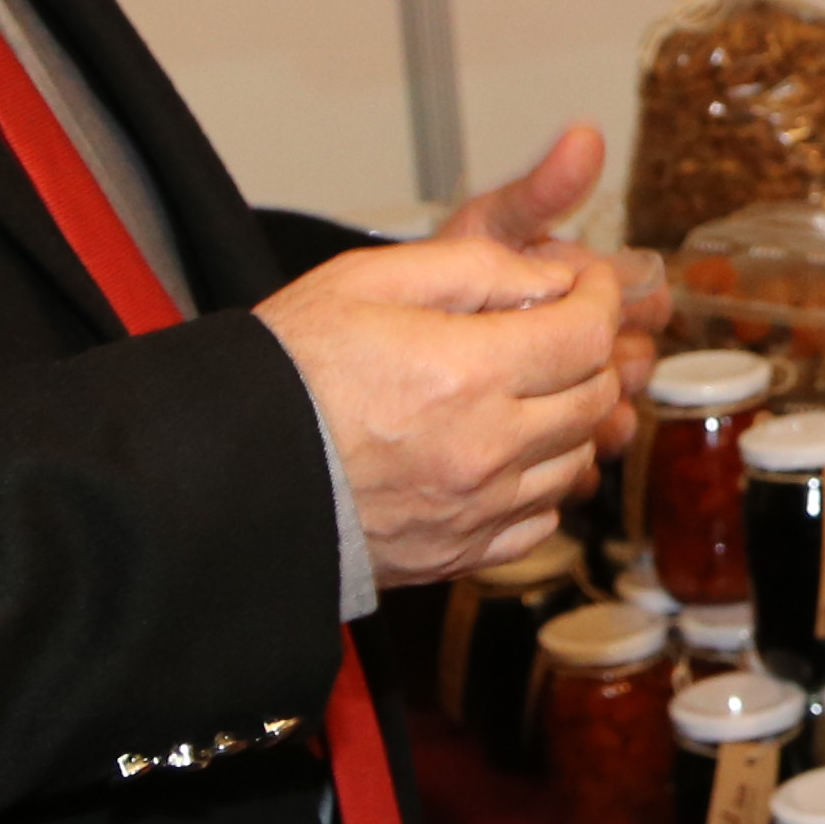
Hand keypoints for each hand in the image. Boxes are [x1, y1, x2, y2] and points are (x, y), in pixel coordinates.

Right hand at [260, 230, 630, 585]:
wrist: (223, 471)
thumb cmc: (286, 369)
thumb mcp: (370, 281)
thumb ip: (475, 269)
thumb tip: (552, 280)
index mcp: (467, 374)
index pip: (586, 334)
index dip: (600, 296)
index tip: (590, 281)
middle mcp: (486, 450)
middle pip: (593, 398)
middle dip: (591, 352)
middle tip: (562, 327)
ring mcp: (476, 510)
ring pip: (575, 461)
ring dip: (568, 417)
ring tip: (527, 386)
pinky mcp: (458, 554)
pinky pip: (539, 520)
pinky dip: (539, 482)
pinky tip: (503, 452)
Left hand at [434, 120, 672, 438]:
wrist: (383, 340)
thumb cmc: (441, 271)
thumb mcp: (490, 225)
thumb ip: (541, 190)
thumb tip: (586, 136)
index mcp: (584, 293)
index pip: (648, 302)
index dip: (645, 307)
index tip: (637, 306)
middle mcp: (583, 347)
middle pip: (635, 362)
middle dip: (623, 364)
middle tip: (608, 363)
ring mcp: (564, 399)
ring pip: (609, 416)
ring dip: (600, 415)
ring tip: (581, 411)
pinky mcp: (540, 447)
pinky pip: (573, 463)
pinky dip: (566, 459)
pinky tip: (544, 452)